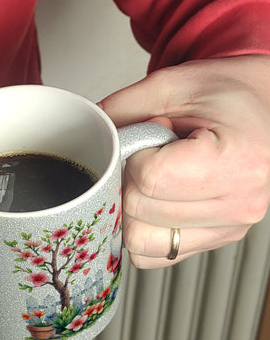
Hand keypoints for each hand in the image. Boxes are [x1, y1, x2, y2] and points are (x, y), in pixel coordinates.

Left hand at [98, 55, 269, 268]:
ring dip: (133, 208)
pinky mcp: (214, 240)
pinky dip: (141, 230)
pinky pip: (152, 254)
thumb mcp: (176, 85)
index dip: (133, 157)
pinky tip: (156, 202)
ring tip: (158, 179)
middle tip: (153, 156)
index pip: (149, 180)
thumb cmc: (231, 95)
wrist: (265, 110)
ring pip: (139, 240)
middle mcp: (238, 204)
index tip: (149, 138)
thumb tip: (89, 133)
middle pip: (139, 212)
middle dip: (130, 180)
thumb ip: (124, 108)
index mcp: (236, 161)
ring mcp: (227, 229)